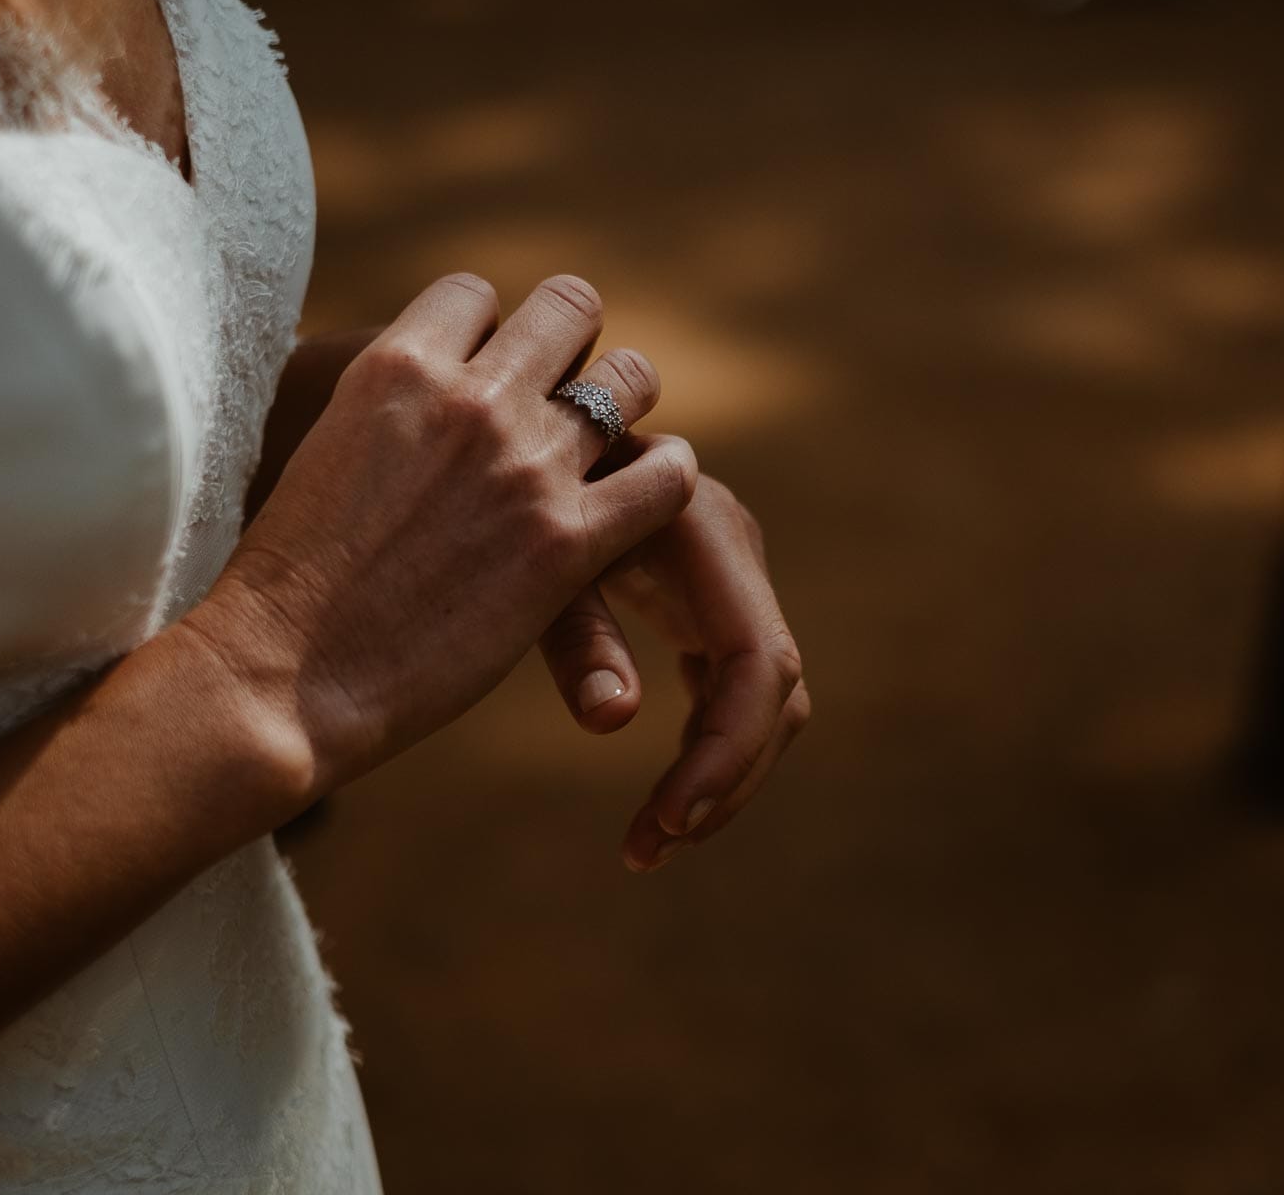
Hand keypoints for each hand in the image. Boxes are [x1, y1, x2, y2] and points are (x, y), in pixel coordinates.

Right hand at [182, 273, 694, 795]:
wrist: (283, 679)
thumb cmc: (283, 582)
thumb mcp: (316, 446)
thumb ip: (375, 403)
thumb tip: (386, 388)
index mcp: (398, 363)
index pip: (479, 295)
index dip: (490, 335)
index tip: (486, 379)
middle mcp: (471, 397)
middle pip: (569, 310)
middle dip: (571, 350)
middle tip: (560, 403)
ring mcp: (527, 465)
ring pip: (631, 380)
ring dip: (624, 407)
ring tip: (607, 448)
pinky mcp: (568, 543)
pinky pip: (666, 476)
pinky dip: (665, 477)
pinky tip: (645, 500)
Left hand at [537, 475, 808, 871]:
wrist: (514, 435)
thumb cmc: (508, 493)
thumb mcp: (536, 566)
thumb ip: (575, 635)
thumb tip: (613, 721)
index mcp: (704, 536)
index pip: (758, 663)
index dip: (728, 748)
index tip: (672, 819)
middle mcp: (736, 558)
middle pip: (775, 694)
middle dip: (725, 779)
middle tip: (651, 847)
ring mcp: (732, 582)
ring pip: (765, 701)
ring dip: (721, 777)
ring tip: (650, 842)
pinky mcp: (713, 605)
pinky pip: (735, 691)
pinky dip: (706, 752)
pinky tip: (660, 805)